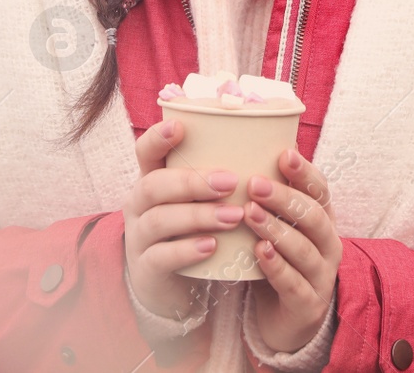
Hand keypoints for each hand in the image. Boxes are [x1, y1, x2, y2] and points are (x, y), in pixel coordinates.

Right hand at [123, 119, 239, 325]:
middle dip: (191, 181)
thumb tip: (274, 150)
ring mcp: (139, 238)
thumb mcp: (200, 203)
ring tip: (233, 216)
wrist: (174, 288)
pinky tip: (211, 246)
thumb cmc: (195, 233)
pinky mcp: (146, 270)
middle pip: (153, 185)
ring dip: (198, 216)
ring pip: (159, 219)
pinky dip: (186, 250)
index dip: (158, 137)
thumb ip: (221, 180)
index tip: (180, 126)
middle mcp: (139, 206)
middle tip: (231, 182)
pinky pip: (161, 257)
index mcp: (152, 181)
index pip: (145, 152)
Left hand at [245, 148, 342, 352]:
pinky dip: (277, 266)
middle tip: (254, 184)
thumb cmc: (278, 263)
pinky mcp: (308, 306)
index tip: (284, 154)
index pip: (321, 191)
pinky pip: (294, 284)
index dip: (305, 172)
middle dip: (284, 198)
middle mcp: (328, 246)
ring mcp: (321, 277)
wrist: (284, 321)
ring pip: (304, 249)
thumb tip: (245, 152)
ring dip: (276, 229)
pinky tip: (259, 252)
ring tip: (250, 214)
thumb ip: (268, 199)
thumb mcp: (277, 228)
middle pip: (313, 217)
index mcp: (323, 222)